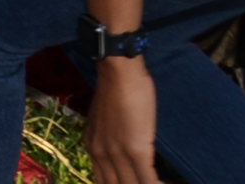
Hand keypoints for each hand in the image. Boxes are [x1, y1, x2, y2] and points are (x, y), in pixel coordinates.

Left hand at [88, 52, 161, 183]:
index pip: (104, 181)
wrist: (119, 72)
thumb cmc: (115, 90)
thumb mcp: (103, 120)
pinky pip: (149, 181)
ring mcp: (117, 154)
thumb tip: (121, 152)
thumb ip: (108, 139)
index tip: (136, 182)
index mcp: (92, 147)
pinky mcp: (136, 151)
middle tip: (152, 183)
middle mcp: (100, 154)